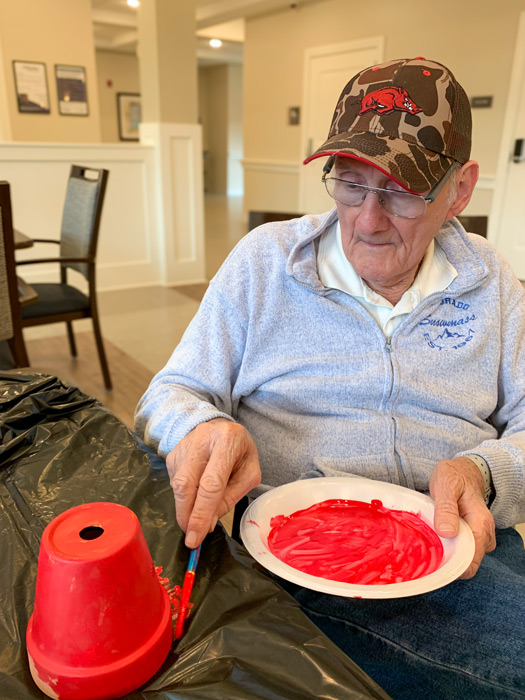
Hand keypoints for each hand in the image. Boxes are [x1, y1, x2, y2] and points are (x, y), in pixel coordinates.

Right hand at [166, 418, 260, 547]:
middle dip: (186, 515)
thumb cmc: (240, 452)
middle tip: (190, 535)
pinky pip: (173, 480)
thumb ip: (231, 497)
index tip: (195, 538)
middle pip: (186, 484)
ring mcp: (184, 444)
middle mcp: (203, 438)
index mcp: (228, 441)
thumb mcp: (249, 473)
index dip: (201, 514)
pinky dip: (183, 495)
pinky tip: (195, 492)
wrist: (222, 427)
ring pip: (177, 484)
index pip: (211, 484)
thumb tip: (208, 523)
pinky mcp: (173, 452)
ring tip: (197, 511)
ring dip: (185, 506)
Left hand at [429, 456, 495, 578]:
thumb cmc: (454, 476)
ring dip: (448, 555)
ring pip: (465, 556)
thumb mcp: (446, 486)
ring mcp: (479, 535)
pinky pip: (462, 549)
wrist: (463, 470)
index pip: (472, 559)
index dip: (454, 567)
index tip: (434, 564)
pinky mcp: (472, 534)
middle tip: (426, 554)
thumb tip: (447, 533)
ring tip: (429, 546)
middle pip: (468, 562)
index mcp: (480, 524)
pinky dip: (450, 548)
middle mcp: (485, 533)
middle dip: (449, 562)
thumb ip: (446, 508)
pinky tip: (436, 541)